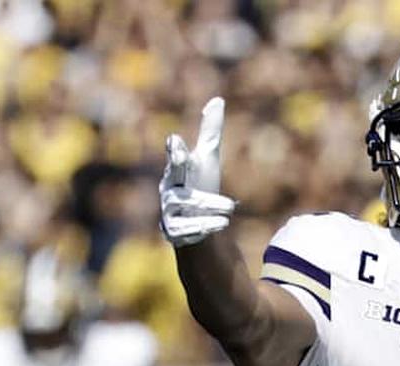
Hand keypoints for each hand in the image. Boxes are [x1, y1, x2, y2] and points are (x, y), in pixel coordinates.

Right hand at [159, 97, 236, 246]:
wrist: (194, 221)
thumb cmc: (198, 183)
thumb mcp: (207, 159)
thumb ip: (210, 132)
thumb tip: (217, 100)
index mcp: (177, 169)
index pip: (175, 155)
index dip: (175, 148)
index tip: (176, 139)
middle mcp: (170, 188)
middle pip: (173, 175)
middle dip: (176, 164)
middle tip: (182, 155)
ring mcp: (169, 210)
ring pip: (185, 204)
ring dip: (209, 205)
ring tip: (231, 207)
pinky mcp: (173, 231)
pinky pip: (186, 229)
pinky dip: (205, 226)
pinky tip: (222, 224)